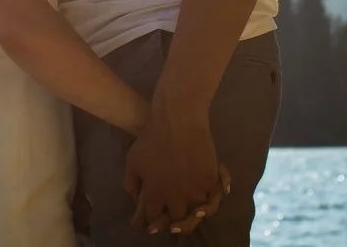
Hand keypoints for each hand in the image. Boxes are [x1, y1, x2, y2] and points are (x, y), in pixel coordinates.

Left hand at [123, 107, 230, 235]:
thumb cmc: (151, 138)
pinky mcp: (210, 180)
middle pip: (178, 218)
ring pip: (198, 212)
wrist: (177, 120)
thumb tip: (136, 201)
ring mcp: (195, 190)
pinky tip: (209, 198)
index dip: (154, 223)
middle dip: (175, 222)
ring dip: (195, 214)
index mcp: (156, 194)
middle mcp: (176, 197)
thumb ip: (131, 184)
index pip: (155, 218)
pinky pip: (215, 196)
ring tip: (195, 213)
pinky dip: (214, 198)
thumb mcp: (132, 161)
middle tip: (174, 223)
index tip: (152, 225)